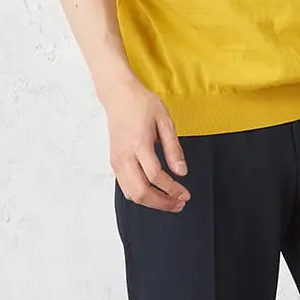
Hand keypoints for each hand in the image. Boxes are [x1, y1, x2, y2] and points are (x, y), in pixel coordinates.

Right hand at [104, 79, 190, 212]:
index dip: (172, 189)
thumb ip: (173, 148)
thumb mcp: (164, 120)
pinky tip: (154, 192)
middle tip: (179, 203)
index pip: (155, 176)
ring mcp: (117, 161)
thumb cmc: (141, 104)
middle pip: (141, 192)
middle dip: (162, 203)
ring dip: (151, 203)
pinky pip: (125, 187)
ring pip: (131, 194)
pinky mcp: (114, 162)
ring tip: (169, 202)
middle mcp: (124, 156)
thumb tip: (182, 172)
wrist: (118, 95)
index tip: (185, 194)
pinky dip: (140, 195)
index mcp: (139, 144)